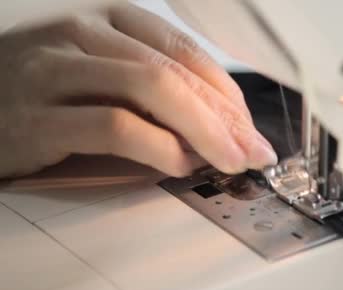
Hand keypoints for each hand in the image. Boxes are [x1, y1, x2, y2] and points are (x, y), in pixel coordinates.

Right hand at [0, 3, 276, 178]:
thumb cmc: (44, 92)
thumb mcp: (102, 73)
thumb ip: (151, 88)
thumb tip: (217, 124)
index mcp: (105, 19)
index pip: (185, 50)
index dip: (228, 94)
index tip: (251, 129)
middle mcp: (80, 33)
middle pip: (174, 71)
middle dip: (226, 117)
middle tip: (254, 151)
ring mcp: (55, 71)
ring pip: (150, 88)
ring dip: (203, 131)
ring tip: (229, 161)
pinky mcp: (37, 117)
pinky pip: (114, 126)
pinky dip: (158, 147)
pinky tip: (180, 164)